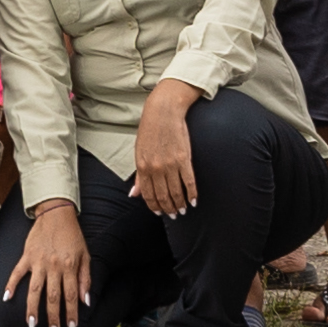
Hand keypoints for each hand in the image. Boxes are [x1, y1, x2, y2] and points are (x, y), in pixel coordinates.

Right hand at [9, 203, 94, 326]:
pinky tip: (6, 298)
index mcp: (69, 267)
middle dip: (53, 317)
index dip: (71, 314)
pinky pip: (17, 272)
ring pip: (34, 289)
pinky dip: (11, 285)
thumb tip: (86, 301)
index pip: (71, 296)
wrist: (56, 213)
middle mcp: (54, 266)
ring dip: (32, 308)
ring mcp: (38, 262)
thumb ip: (86, 279)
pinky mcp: (26, 256)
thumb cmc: (73, 236)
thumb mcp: (85, 255)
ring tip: (31, 324)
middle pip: (53, 297)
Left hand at [129, 92, 199, 218]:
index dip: (154, 206)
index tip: (160, 213)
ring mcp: (170, 164)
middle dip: (168, 209)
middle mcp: (155, 168)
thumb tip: (133, 195)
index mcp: (142, 166)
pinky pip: (189, 182)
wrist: (163, 112)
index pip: (148, 194)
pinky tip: (194, 201)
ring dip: (180, 205)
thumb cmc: (150, 131)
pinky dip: (192, 194)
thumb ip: (138, 176)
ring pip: (176, 192)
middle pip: (163, 196)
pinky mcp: (184, 159)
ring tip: (183, 210)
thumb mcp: (139, 152)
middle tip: (174, 215)